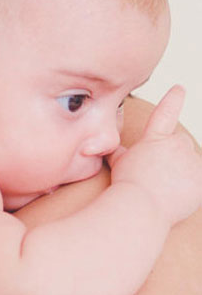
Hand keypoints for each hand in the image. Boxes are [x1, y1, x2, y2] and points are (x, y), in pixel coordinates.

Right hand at [108, 86, 201, 225]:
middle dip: (173, 156)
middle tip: (158, 174)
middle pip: (180, 145)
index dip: (174, 98)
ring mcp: (192, 161)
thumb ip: (117, 151)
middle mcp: (177, 144)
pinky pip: (198, 180)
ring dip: (183, 171)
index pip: (166, 111)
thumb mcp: (118, 163)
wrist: (141, 206)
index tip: (180, 88)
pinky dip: (191, 186)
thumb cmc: (126, 184)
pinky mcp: (201, 179)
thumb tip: (102, 144)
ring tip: (165, 188)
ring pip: (191, 163)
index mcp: (155, 138)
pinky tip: (176, 195)